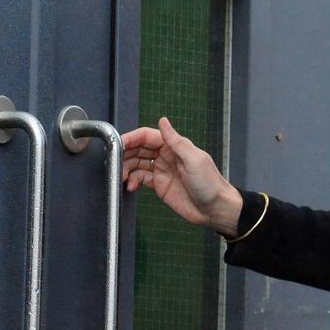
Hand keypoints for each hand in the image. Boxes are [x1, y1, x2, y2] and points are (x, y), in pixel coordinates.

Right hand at [122, 117, 243, 235]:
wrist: (214, 209)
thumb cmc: (209, 183)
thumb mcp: (194, 159)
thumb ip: (176, 141)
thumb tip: (163, 120)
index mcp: (174, 146)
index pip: (147, 136)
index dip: (132, 138)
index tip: (118, 143)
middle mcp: (166, 155)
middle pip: (139, 149)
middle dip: (125, 154)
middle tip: (114, 162)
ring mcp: (161, 170)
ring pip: (136, 163)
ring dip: (126, 168)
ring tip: (122, 176)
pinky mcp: (158, 185)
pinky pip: (140, 178)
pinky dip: (132, 180)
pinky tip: (131, 185)